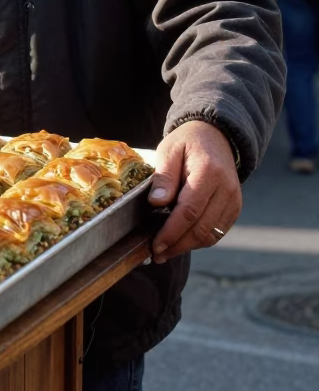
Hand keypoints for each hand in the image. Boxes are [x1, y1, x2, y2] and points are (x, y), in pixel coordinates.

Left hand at [148, 120, 241, 263]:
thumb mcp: (169, 150)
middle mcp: (227, 189)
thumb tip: (156, 203)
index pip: (189, 211)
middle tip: (156, 254)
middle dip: (177, 245)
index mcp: (209, 173)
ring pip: (211, 234)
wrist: (216, 136)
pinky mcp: (235, 208)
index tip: (155, 244)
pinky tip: (181, 242)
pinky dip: (199, 240)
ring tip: (165, 252)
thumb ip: (163, 177)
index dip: (171, 232)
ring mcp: (234, 200)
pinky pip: (218, 231)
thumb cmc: (187, 143)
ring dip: (187, 247)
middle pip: (201, 228)